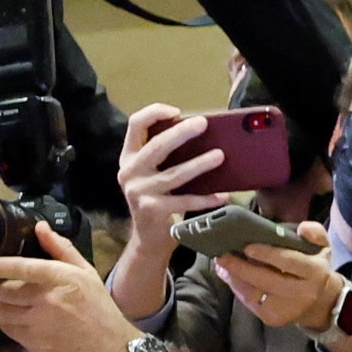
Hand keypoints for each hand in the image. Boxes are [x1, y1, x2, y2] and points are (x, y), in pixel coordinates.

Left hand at [0, 223, 137, 351]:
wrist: (111, 351)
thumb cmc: (99, 309)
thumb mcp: (86, 273)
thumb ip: (61, 248)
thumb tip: (40, 226)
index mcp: (60, 278)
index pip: (18, 267)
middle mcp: (46, 300)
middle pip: (1, 290)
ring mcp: (37, 324)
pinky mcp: (32, 344)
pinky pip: (6, 329)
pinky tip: (2, 314)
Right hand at [117, 105, 228, 251]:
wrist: (148, 239)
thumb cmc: (156, 199)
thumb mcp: (151, 174)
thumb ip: (163, 156)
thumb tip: (199, 133)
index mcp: (129, 158)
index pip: (135, 125)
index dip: (154, 113)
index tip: (177, 112)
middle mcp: (130, 173)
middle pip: (156, 146)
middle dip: (181, 132)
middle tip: (203, 124)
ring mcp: (140, 192)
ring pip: (174, 174)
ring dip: (199, 164)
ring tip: (220, 156)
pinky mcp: (153, 210)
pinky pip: (185, 200)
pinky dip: (206, 198)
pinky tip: (222, 195)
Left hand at [212, 223, 339, 329]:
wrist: (319, 301)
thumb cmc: (313, 266)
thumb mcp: (321, 247)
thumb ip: (314, 233)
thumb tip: (303, 228)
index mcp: (314, 271)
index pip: (289, 261)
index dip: (267, 254)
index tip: (247, 246)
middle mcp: (302, 292)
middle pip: (266, 280)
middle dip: (241, 268)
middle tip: (222, 256)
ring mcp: (286, 308)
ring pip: (253, 293)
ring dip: (234, 278)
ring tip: (221, 264)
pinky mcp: (272, 317)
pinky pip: (249, 301)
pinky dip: (237, 288)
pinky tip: (229, 276)